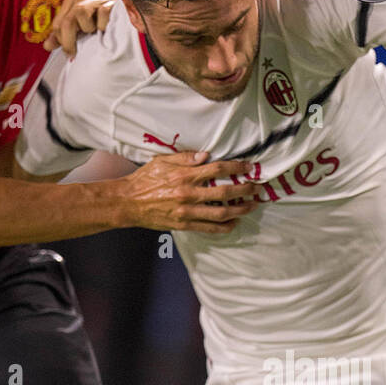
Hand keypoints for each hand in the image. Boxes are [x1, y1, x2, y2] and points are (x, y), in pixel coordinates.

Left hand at [44, 0, 115, 58]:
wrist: (131, 20)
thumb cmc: (104, 26)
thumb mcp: (81, 31)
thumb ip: (64, 37)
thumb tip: (47, 46)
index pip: (59, 22)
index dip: (60, 39)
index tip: (68, 51)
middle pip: (68, 20)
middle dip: (68, 40)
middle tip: (73, 53)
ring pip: (81, 14)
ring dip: (87, 29)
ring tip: (96, 33)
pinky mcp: (113, 2)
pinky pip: (102, 16)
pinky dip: (103, 26)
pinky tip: (107, 29)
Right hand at [120, 150, 261, 233]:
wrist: (128, 203)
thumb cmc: (144, 180)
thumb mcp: (162, 161)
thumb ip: (184, 158)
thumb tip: (206, 156)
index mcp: (184, 175)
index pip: (217, 169)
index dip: (236, 167)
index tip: (249, 167)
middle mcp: (188, 194)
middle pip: (225, 192)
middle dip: (245, 190)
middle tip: (257, 188)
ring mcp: (187, 211)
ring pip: (221, 213)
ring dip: (240, 209)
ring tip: (252, 206)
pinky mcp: (184, 225)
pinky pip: (210, 228)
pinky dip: (225, 226)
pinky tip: (234, 222)